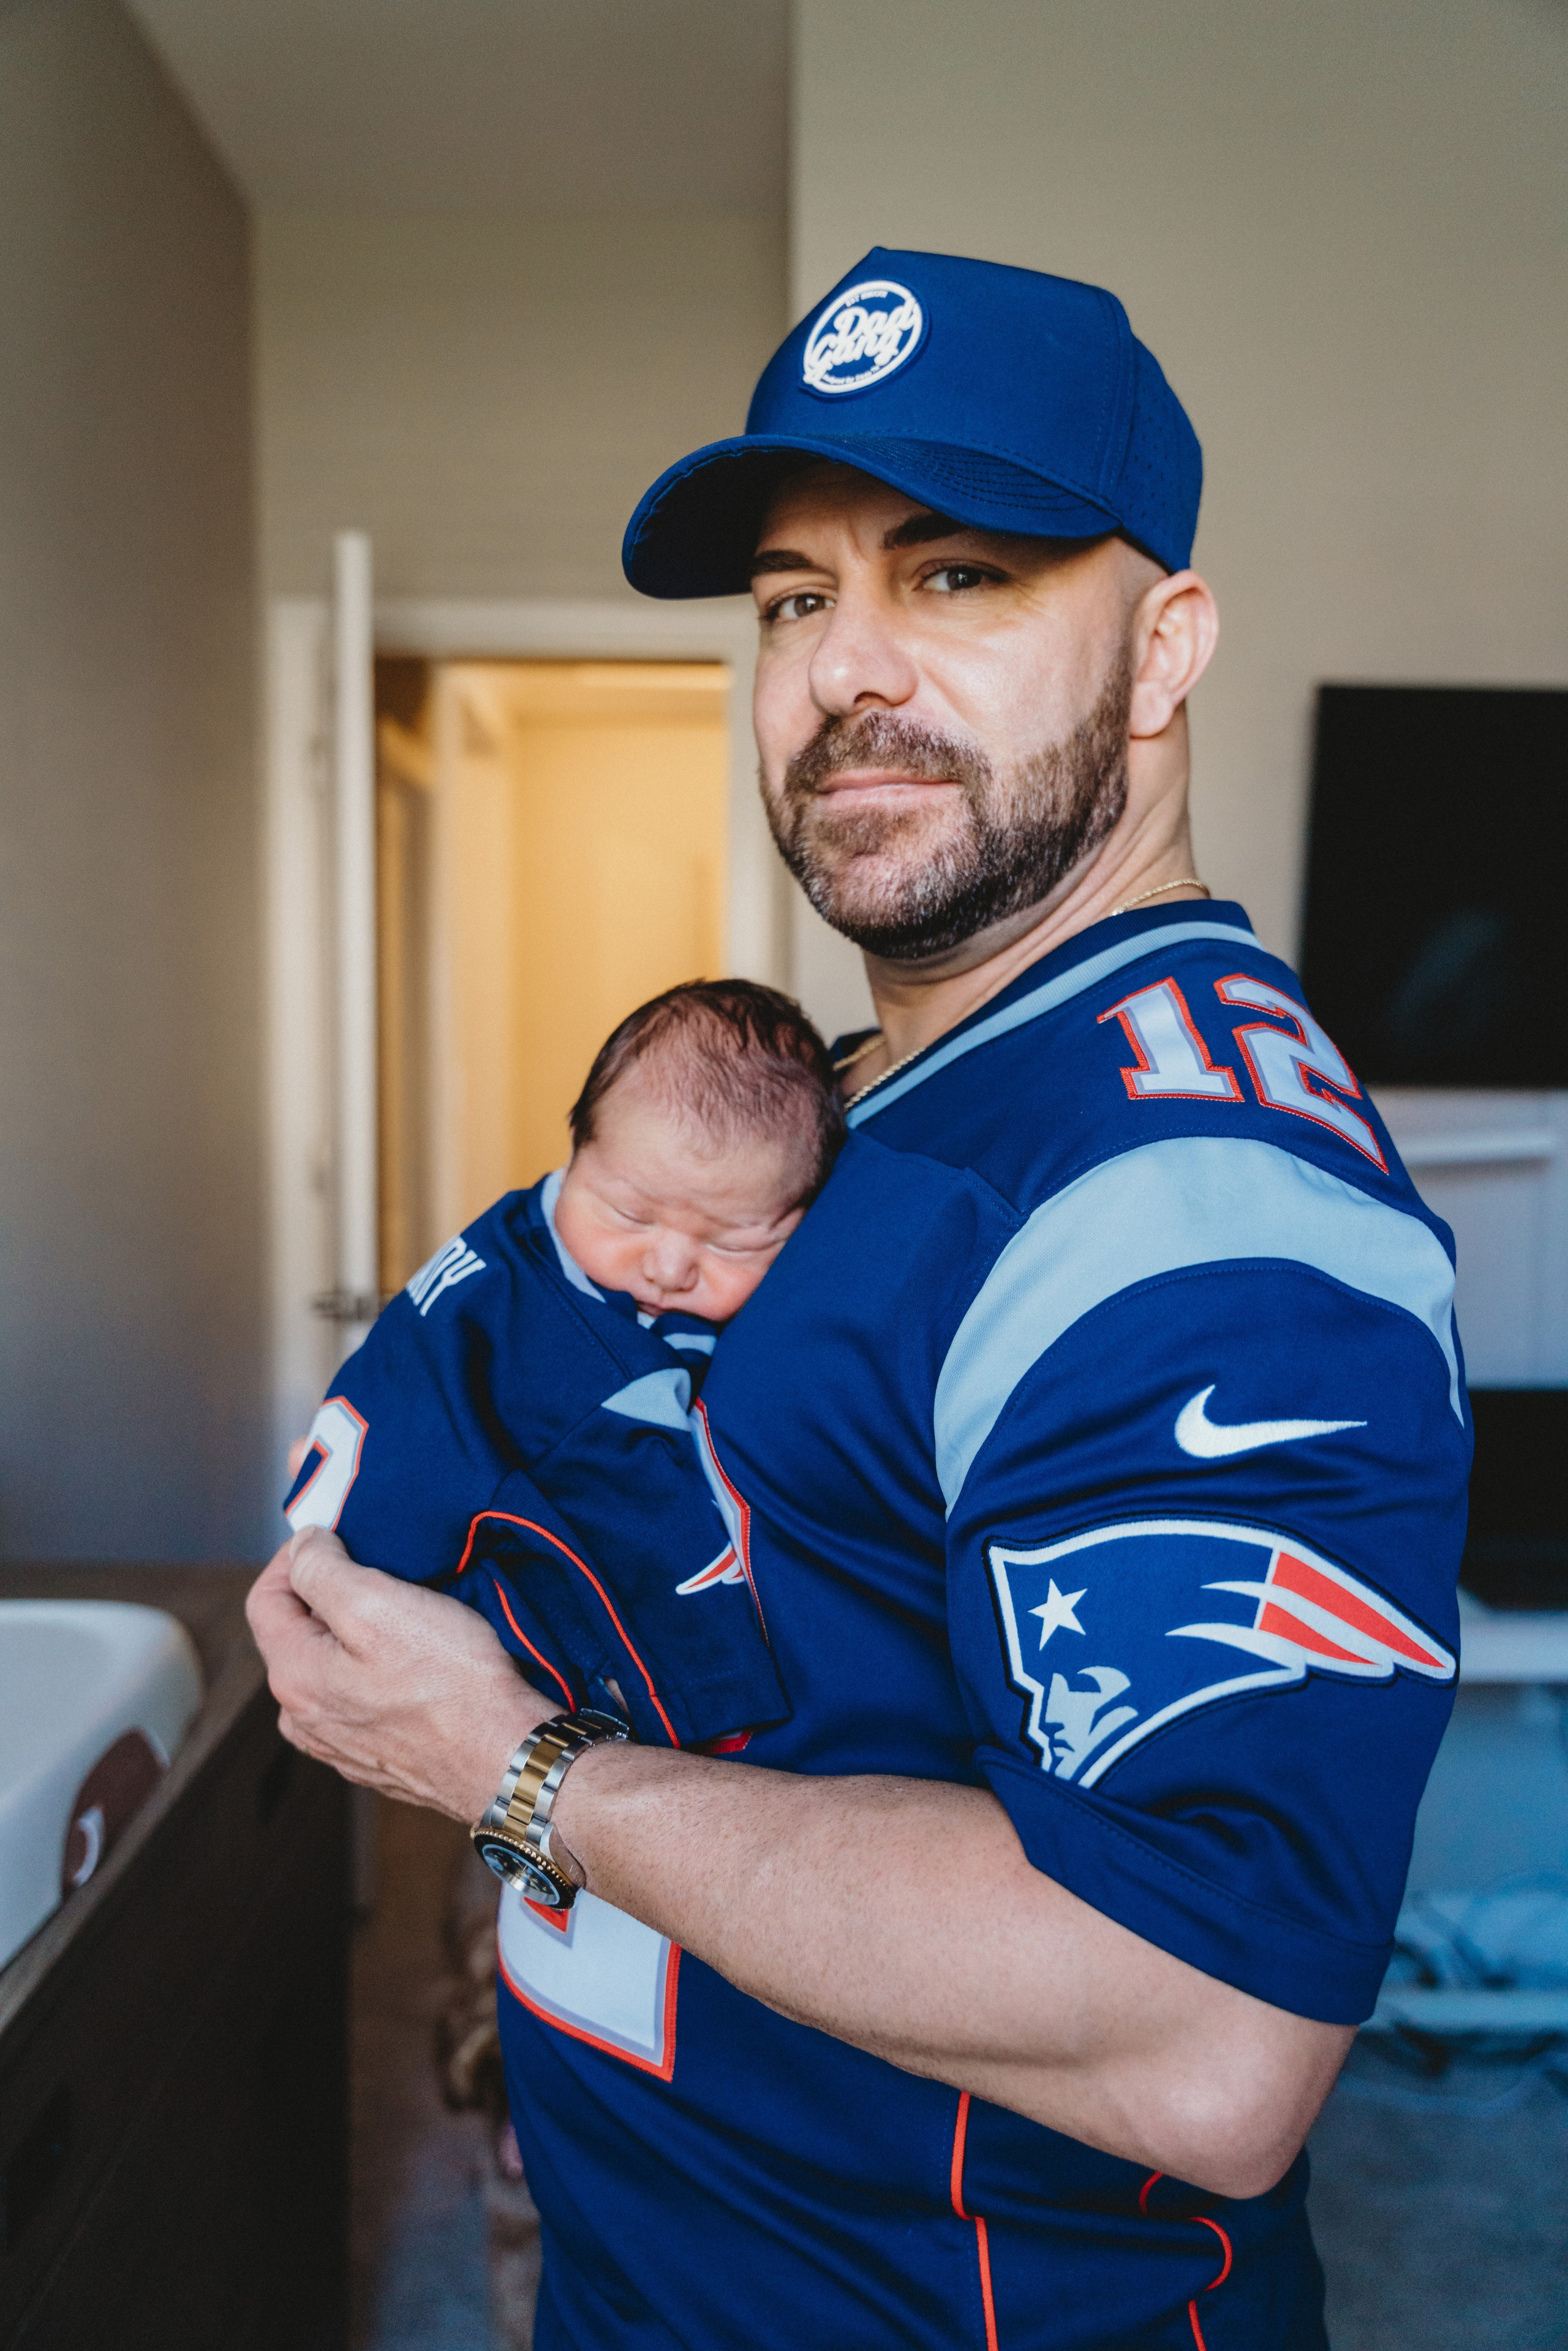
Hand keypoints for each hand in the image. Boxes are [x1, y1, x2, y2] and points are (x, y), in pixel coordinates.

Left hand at [245, 1528, 553, 1820]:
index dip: (294, 1557)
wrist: (506, 1758)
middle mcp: (304, 1718)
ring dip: (353, 1637)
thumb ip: (323, 1569)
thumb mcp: (377, 1602)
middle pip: (296, 1634)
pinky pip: (360, 1701)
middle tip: (377, 1573)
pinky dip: (377, 1674)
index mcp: (294, 1676)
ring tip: (402, 1619)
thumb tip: (304, 1549)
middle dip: (327, 1596)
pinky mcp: (376, 1759)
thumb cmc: (450, 1682)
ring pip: (329, 1669)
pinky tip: (416, 1666)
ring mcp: (338, 1745)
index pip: (264, 1598)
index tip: (334, 1537)